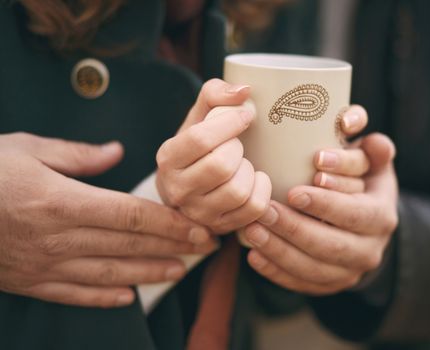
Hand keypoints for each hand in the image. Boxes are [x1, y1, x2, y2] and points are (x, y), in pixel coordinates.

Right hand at [0, 133, 215, 307]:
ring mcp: (44, 264)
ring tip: (179, 271)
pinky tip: (128, 296)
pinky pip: (74, 293)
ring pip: (110, 272)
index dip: (171, 223)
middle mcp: (59, 237)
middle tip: (204, 247)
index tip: (198, 226)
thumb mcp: (25, 148)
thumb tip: (116, 152)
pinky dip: (104, 296)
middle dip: (173, 246)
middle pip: (130, 244)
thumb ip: (76, 154)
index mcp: (62, 201)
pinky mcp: (28, 281)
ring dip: (149, 272)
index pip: (132, 214)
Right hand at [156, 79, 271, 232]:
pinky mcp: (221, 227)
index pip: (200, 139)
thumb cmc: (199, 147)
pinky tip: (254, 181)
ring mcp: (199, 213)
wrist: (191, 185)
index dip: (230, 122)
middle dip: (238, 149)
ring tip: (241, 165)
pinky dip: (262, 190)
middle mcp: (178, 190)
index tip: (245, 116)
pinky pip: (254, 209)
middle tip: (237, 146)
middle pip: (221, 166)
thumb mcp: (198, 117)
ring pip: (238, 191)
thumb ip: (215, 94)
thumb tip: (244, 91)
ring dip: (249, 171)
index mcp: (168, 157)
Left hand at [240, 106, 398, 294]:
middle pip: (332, 245)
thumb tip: (362, 131)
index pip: (355, 213)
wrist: (364, 222)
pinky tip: (254, 256)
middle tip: (263, 211)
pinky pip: (302, 284)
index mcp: (381, 216)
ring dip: (280, 251)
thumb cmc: (360, 181)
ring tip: (251, 231)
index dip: (326, 205)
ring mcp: (349, 272)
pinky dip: (277, 272)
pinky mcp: (330, 284)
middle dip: (295, 229)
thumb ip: (370, 147)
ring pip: (314, 269)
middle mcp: (370, 249)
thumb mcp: (372, 162)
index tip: (294, 191)